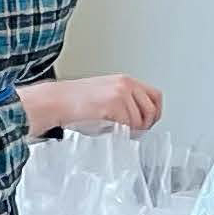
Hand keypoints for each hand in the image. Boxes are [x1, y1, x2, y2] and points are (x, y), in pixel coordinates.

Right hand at [25, 73, 164, 134]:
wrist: (57, 101)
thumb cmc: (76, 103)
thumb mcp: (106, 97)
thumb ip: (125, 105)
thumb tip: (139, 124)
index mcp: (125, 81)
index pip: (156, 97)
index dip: (154, 114)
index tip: (146, 125)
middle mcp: (126, 84)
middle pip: (151, 110)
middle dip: (144, 126)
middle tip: (133, 133)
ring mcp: (121, 93)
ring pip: (140, 121)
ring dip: (130, 131)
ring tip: (115, 130)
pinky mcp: (113, 104)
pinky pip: (128, 125)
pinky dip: (120, 132)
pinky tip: (108, 128)